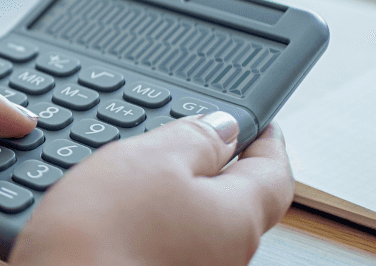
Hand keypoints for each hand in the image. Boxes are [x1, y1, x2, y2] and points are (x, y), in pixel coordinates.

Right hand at [9, 113, 292, 265]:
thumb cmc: (102, 240)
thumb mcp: (149, 160)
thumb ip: (192, 138)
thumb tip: (222, 128)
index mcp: (237, 219)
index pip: (273, 174)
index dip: (265, 142)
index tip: (257, 123)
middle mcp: (223, 256)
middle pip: (231, 202)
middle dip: (210, 168)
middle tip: (184, 137)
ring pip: (190, 224)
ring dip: (168, 196)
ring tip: (129, 172)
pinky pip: (157, 244)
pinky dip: (142, 223)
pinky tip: (108, 214)